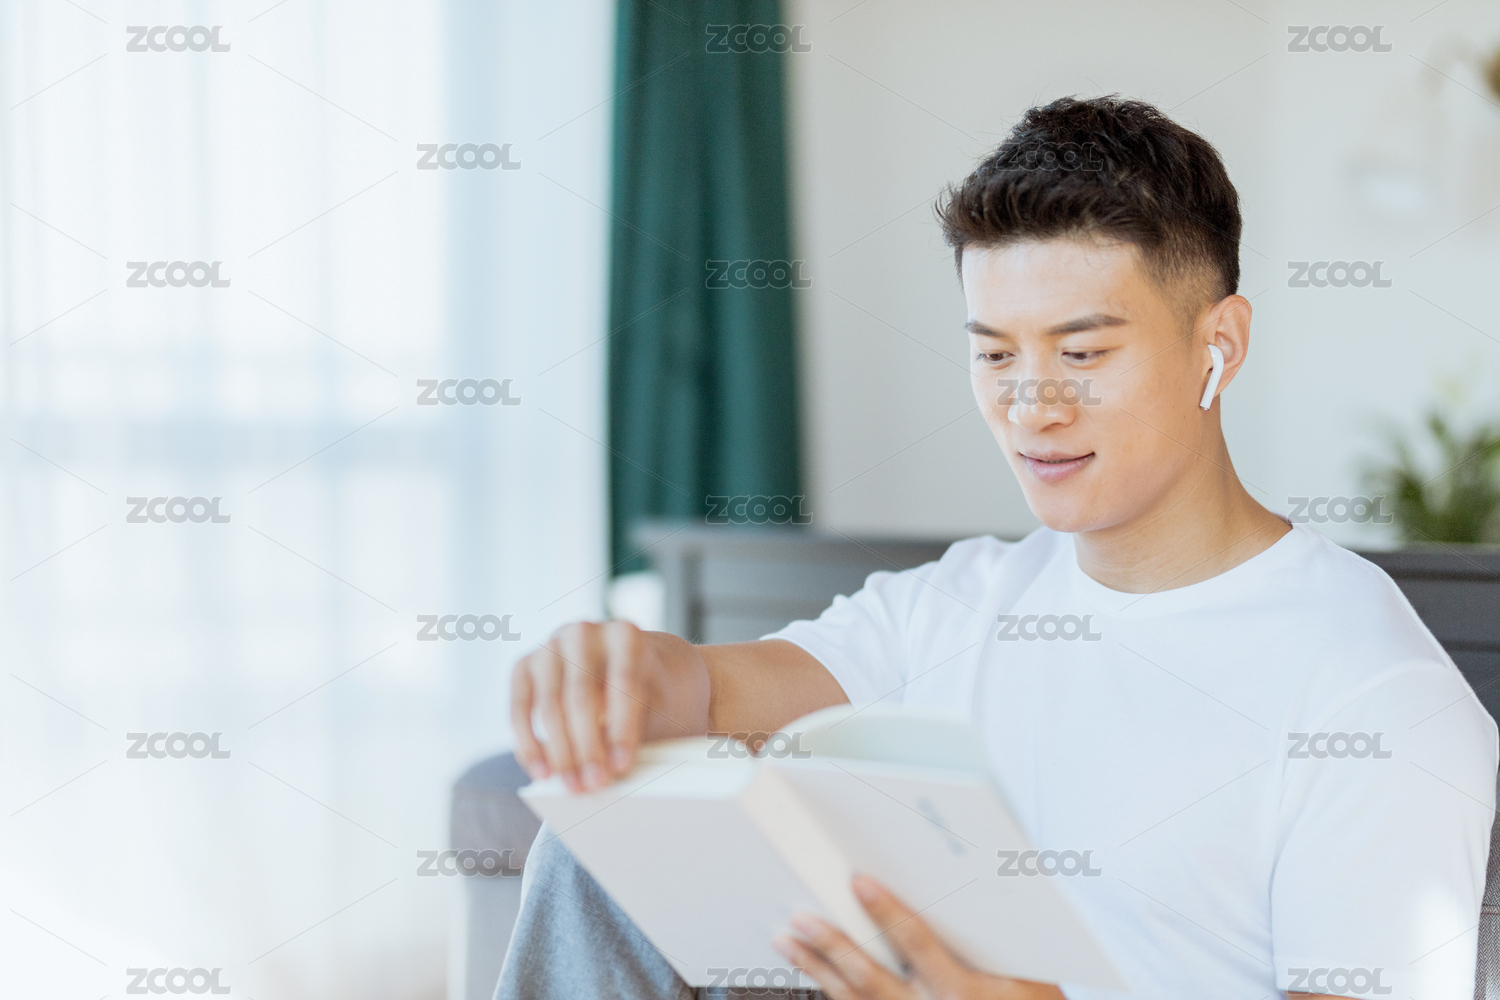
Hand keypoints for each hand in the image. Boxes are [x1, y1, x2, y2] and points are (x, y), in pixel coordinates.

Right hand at [509, 621, 708, 791]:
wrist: (633, 665)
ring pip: (549, 704)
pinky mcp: (525, 666)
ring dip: (560, 752)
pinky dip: (529, 743)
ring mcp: (551, 646)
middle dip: (587, 746)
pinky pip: (519, 707)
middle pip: (582, 695)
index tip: (622, 766)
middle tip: (596, 783)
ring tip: (573, 786)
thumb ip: (637, 727)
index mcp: (625, 634)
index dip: (622, 728)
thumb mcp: (657, 703)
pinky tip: (542, 772)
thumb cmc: (649, 690)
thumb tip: (612, 768)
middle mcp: (584, 633)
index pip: (622, 682)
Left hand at [773, 874, 1064, 999]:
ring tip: (789, 939)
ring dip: (817, 969)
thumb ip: (991, 930)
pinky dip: (829, 990)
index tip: (859, 882)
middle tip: (802, 915)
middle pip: (872, 978)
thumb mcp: (1027, 971)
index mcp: (965, 993)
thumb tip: (965, 871)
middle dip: (833, 944)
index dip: (887, 912)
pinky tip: (810, 971)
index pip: (918, 946)